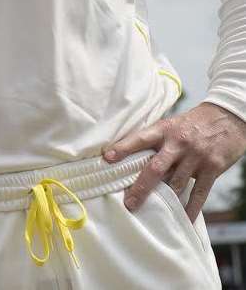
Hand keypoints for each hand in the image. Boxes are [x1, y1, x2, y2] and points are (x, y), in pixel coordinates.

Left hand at [105, 101, 245, 219]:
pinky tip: (185, 218)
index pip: (140, 139)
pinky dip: (192, 207)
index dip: (123, 148)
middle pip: (155, 168)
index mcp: (165, 130)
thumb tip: (133, 155)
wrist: (227, 117)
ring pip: (176, 183)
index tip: (108, 159)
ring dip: (164, 199)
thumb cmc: (194, 122)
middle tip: (129, 202)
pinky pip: (200, 192)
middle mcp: (178, 143)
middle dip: (141, 187)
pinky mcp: (212, 168)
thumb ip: (156, 139)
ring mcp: (196, 157)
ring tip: (151, 212)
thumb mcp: (172, 124)